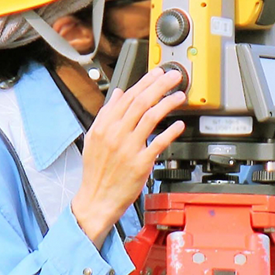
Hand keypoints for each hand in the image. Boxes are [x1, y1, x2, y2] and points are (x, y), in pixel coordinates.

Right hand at [70, 68, 186, 244]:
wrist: (96, 200)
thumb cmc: (97, 172)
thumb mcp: (94, 138)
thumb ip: (106, 114)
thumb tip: (118, 94)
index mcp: (104, 126)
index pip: (127, 97)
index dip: (145, 82)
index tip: (157, 74)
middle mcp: (115, 134)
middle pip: (141, 102)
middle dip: (159, 86)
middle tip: (173, 76)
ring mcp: (128, 148)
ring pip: (150, 118)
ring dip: (167, 103)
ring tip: (180, 96)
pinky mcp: (140, 163)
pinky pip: (158, 143)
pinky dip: (170, 132)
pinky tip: (179, 124)